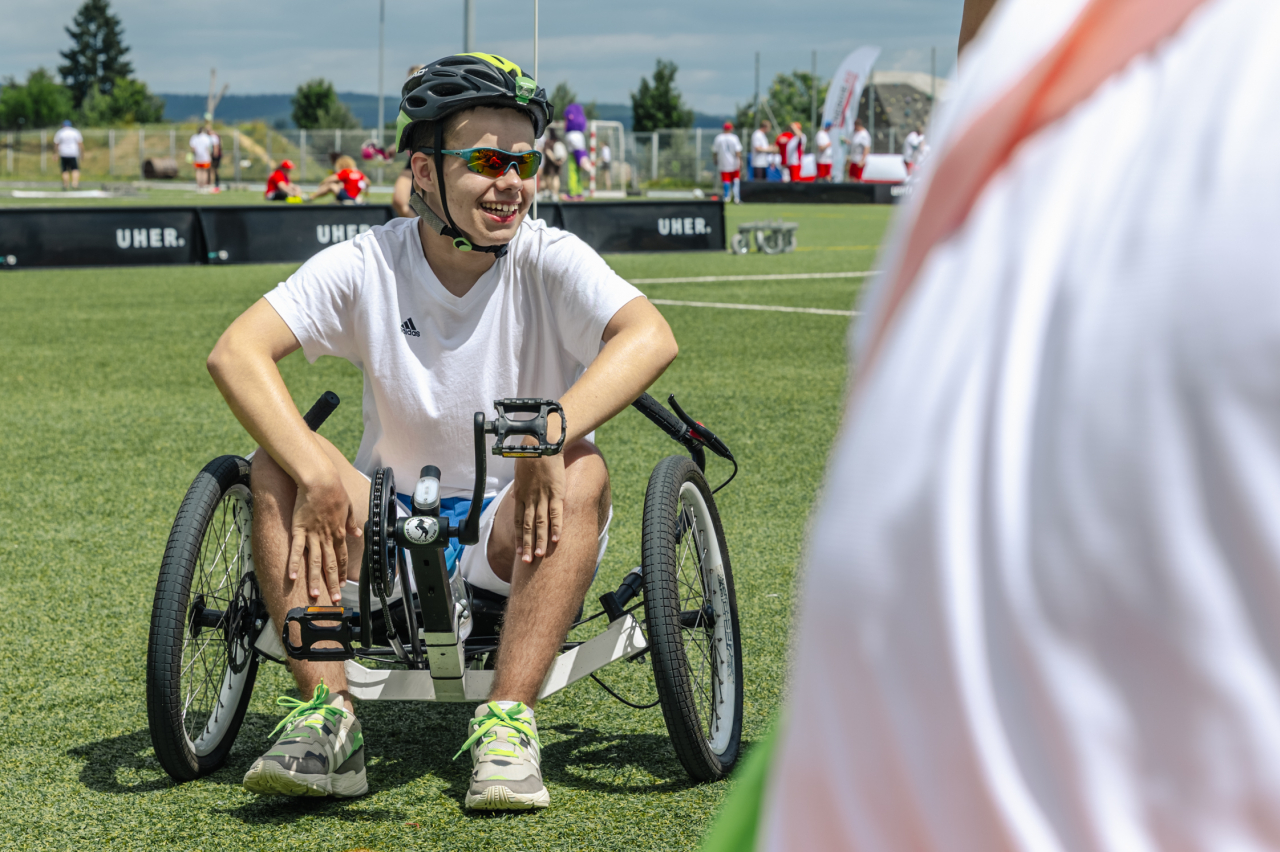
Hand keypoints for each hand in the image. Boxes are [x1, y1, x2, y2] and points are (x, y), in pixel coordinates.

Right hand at [288, 471, 360, 602]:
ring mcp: (313, 535)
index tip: (343, 585)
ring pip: (315, 562)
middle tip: (334, 599)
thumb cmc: (334, 492)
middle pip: (330, 565)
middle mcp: (328, 537)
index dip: (342, 572)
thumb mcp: (348, 507)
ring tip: (316, 595)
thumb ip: (351, 523)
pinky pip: (297, 550)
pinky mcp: (299, 530)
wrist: (320, 481)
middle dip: (333, 583)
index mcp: (339, 532)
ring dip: (316, 580)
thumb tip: (357, 533)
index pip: (341, 557)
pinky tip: (293, 577)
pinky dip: (295, 564)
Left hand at [512, 454, 565, 562]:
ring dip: (540, 541)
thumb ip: (518, 490)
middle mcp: (530, 499)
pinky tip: (556, 539)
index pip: (519, 522)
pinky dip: (556, 527)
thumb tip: (513, 498)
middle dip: (527, 545)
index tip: (518, 552)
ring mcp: (543, 497)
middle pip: (528, 527)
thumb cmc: (531, 458)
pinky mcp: (556, 493)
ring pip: (541, 524)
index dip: (519, 538)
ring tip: (539, 556)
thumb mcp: (519, 475)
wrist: (543, 444)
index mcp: (521, 496)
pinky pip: (556, 513)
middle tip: (526, 561)